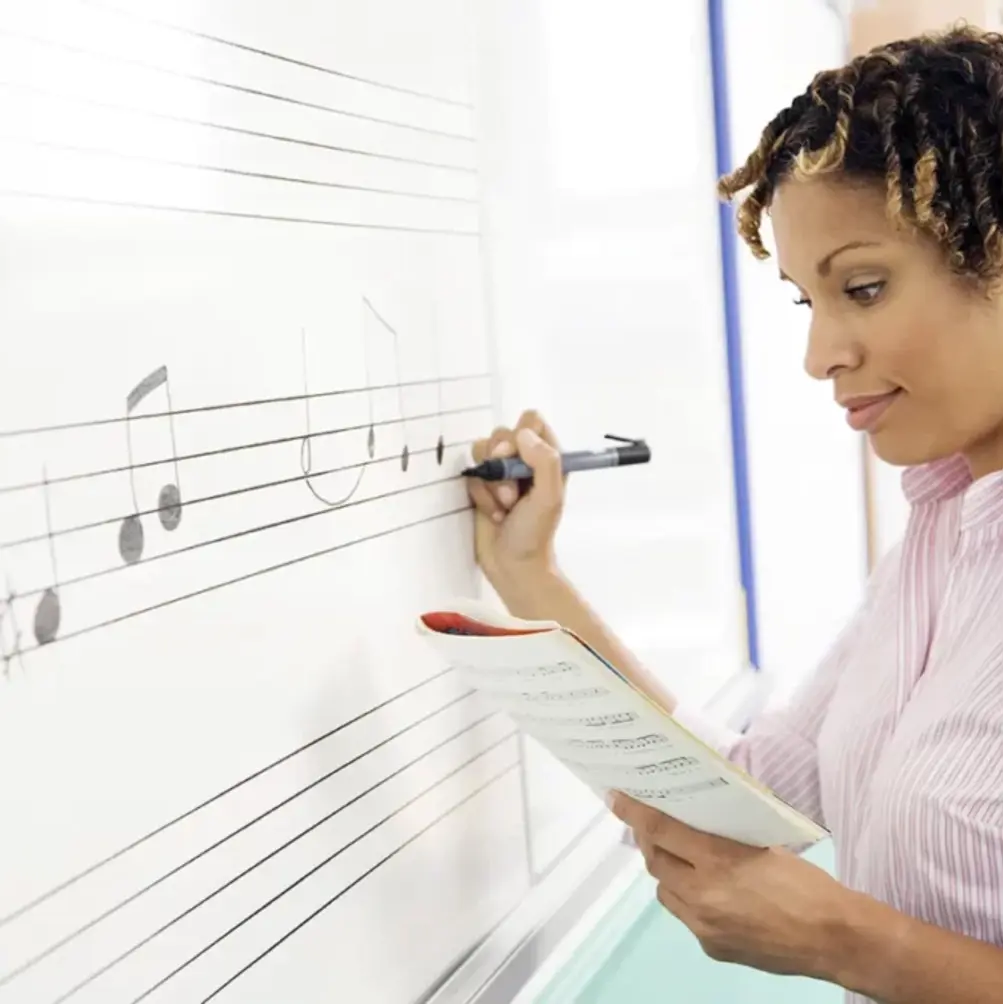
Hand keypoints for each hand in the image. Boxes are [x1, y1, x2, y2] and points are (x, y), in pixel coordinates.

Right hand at [467, 410, 565, 586]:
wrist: (512, 565)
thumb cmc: (535, 533)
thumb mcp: (550, 497)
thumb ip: (545, 461)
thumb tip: (522, 435)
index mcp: (547, 458)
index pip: (531, 421)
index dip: (521, 435)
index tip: (518, 458)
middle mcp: (524, 460)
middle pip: (502, 434)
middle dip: (502, 465)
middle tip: (511, 494)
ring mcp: (502, 473)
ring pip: (483, 452)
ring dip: (491, 483)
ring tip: (503, 506)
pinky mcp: (482, 486)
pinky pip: (472, 473)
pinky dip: (480, 495)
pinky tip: (493, 513)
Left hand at [610, 793, 851, 980]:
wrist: (833, 938)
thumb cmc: (805, 884)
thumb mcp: (760, 845)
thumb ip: (722, 837)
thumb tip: (693, 823)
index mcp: (718, 860)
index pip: (661, 829)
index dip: (634, 812)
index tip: (616, 798)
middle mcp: (703, 894)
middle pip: (655, 861)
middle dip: (648, 840)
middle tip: (649, 824)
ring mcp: (703, 924)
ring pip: (664, 890)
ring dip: (666, 871)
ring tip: (677, 856)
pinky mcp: (710, 947)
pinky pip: (685, 915)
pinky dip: (687, 898)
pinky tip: (706, 891)